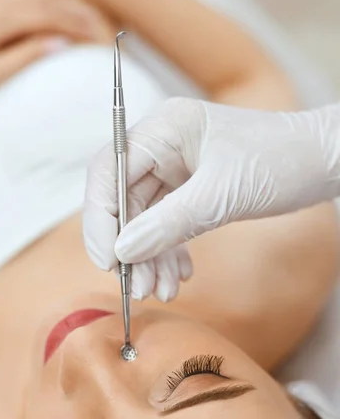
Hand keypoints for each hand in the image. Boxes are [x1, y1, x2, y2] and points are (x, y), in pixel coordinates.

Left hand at [0, 0, 113, 103]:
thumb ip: (24, 57)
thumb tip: (59, 45)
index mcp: (4, 19)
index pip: (53, 17)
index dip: (80, 27)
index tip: (101, 40)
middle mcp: (1, 1)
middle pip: (51, 2)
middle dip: (81, 15)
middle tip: (104, 32)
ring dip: (68, 7)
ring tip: (89, 23)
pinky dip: (50, 4)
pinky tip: (59, 15)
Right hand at [83, 97, 339, 300]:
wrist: (322, 162)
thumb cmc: (280, 161)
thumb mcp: (222, 195)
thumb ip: (169, 224)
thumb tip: (123, 252)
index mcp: (164, 128)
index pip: (109, 171)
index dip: (100, 218)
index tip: (109, 262)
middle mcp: (163, 145)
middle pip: (123, 201)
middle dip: (130, 248)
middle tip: (137, 287)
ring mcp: (175, 168)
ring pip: (143, 219)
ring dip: (149, 258)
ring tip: (162, 289)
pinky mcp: (188, 189)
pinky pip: (165, 224)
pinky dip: (169, 252)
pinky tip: (181, 275)